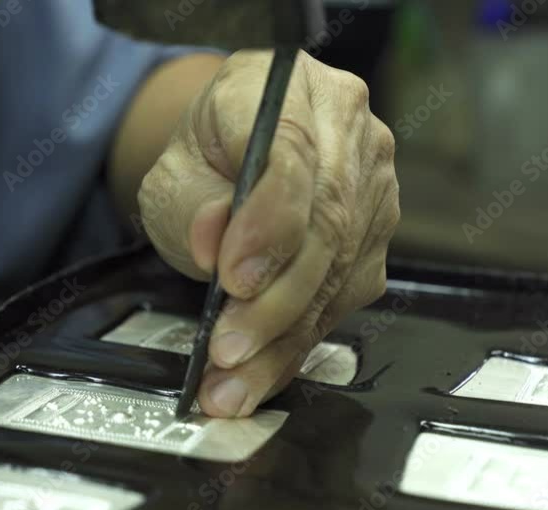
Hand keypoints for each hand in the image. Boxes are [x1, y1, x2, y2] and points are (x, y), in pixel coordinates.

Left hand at [138, 50, 399, 416]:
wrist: (229, 158)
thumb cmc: (203, 158)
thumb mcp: (172, 171)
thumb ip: (190, 202)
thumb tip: (217, 242)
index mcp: (290, 87)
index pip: (293, 156)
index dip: (268, 225)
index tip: (232, 280)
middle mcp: (346, 128)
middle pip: (326, 225)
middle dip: (274, 303)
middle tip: (227, 351)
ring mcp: (372, 182)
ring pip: (339, 272)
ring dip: (284, 338)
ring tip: (234, 383)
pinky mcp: (375, 236)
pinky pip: (344, 298)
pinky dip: (299, 344)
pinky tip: (261, 374)